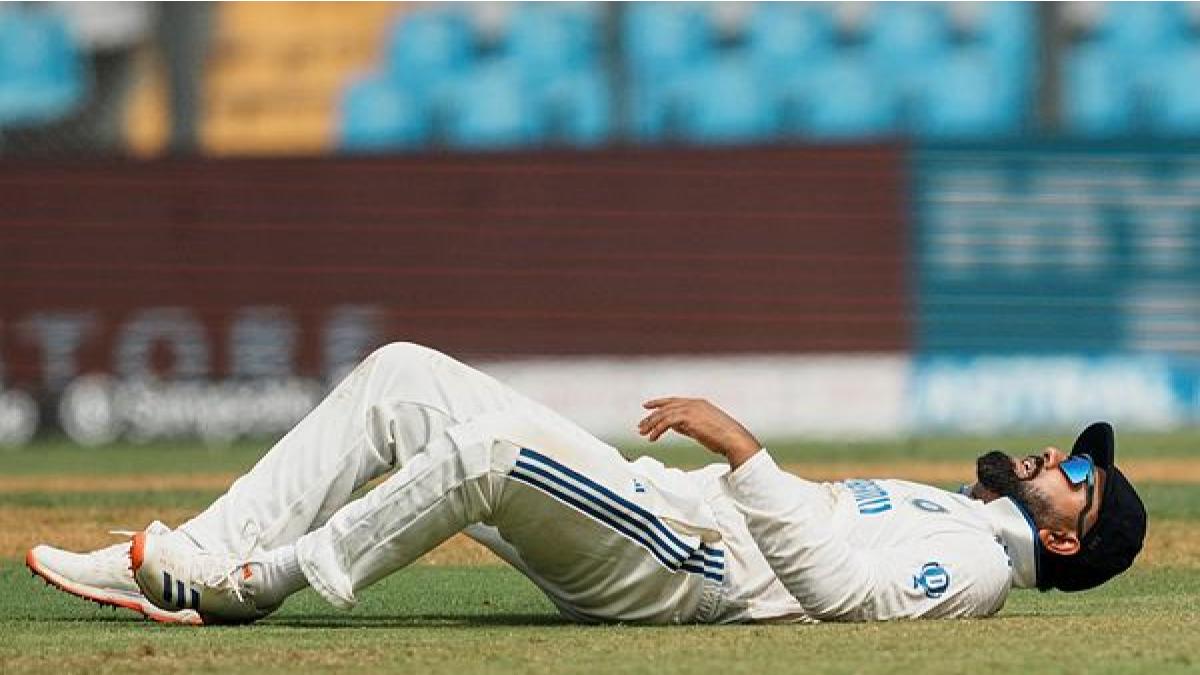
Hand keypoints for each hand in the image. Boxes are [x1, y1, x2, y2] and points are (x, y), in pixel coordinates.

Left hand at [638, 397, 761, 467]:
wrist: (733, 439)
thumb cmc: (723, 437)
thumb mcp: (702, 428)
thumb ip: (688, 425)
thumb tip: (674, 427)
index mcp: (698, 403)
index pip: (673, 401)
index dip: (659, 403)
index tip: (647, 405)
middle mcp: (693, 403)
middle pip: (666, 407)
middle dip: (651, 417)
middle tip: (641, 426)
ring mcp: (691, 409)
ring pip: (664, 414)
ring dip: (652, 424)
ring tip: (644, 433)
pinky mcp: (688, 418)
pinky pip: (667, 422)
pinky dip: (657, 429)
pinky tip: (653, 437)